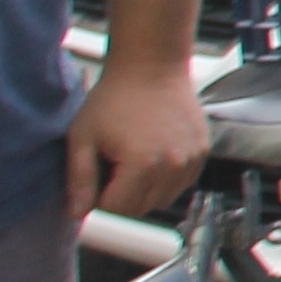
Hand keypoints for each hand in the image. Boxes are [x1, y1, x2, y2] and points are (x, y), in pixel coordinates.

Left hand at [63, 53, 209, 220]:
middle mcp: (173, 167)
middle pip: (142, 208)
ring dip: (146, 188)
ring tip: (135, 157)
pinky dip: (166, 178)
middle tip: (115, 162)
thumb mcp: (83, 136)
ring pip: (163, 199)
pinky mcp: (203, 152)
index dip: (101, 192)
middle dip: (123, 194)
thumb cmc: (113, 98)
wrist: (151, 66)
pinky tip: (155, 152)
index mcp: (142, 165)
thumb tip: (77, 215)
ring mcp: (192, 160)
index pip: (117, 208)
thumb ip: (79, 179)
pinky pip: (181, 183)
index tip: (100, 167)